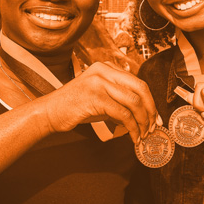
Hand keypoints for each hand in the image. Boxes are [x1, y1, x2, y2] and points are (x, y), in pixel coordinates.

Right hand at [39, 62, 155, 141]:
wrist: (49, 112)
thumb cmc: (74, 106)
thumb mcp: (99, 96)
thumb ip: (119, 99)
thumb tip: (143, 114)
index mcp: (106, 67)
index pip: (137, 82)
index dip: (150, 101)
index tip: (154, 117)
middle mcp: (103, 71)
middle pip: (140, 89)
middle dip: (150, 110)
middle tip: (153, 126)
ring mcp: (99, 83)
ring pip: (134, 102)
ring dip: (142, 121)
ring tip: (142, 133)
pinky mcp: (95, 97)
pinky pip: (123, 114)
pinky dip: (132, 128)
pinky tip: (132, 136)